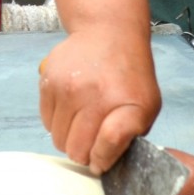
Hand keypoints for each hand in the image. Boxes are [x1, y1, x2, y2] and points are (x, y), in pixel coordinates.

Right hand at [36, 25, 161, 173]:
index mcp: (121, 102)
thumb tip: (102, 162)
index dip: (103, 160)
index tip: (102, 161)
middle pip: (76, 149)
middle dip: (85, 153)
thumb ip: (130, 135)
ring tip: (82, 124)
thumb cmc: (130, 74)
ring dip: (69, 139)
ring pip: (58, 139)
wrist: (107, 33)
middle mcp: (90, 94)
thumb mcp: (147, 105)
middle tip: (92, 142)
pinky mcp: (46, 81)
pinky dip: (57, 123)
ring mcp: (64, 87)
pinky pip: (46, 121)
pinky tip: (71, 110)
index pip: (107, 145)